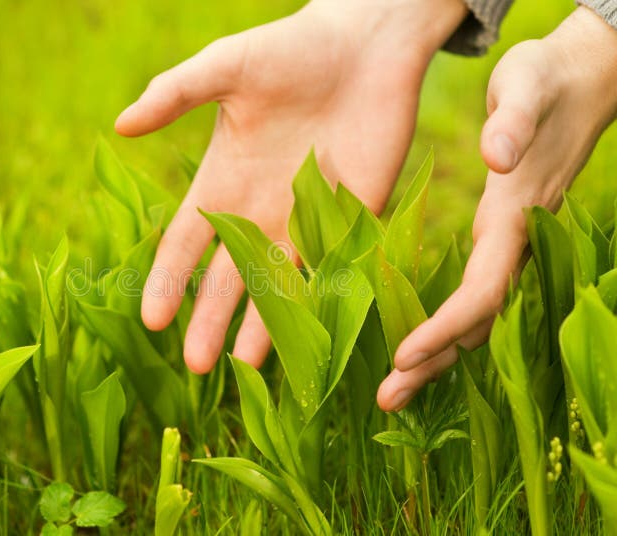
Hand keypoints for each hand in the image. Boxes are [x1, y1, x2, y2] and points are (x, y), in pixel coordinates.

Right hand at [116, 0, 467, 373]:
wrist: (368, 43)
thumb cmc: (292, 48)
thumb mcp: (226, 67)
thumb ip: (176, 94)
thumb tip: (121, 125)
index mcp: (224, 181)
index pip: (186, 243)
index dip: (169, 280)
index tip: (152, 320)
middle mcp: (260, 209)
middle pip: (229, 278)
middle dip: (211, 320)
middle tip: (197, 366)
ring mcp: (307, 217)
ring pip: (279, 284)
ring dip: (263, 326)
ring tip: (248, 369)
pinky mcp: (354, 215)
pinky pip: (333, 266)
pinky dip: (322, 301)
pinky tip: (312, 337)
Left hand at [378, 6, 616, 411]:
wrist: (579, 83)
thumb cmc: (545, 82)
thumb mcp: (527, 85)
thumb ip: (513, 121)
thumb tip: (497, 157)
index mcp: (514, 218)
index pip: (481, 290)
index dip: (446, 326)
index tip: (403, 355)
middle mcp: (513, 243)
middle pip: (476, 322)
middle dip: (432, 363)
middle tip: (385, 400)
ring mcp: (510, 246)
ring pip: (474, 318)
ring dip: (434, 358)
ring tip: (392, 393)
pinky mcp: (500, 240)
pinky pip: (472, 299)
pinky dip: (444, 330)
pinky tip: (415, 349)